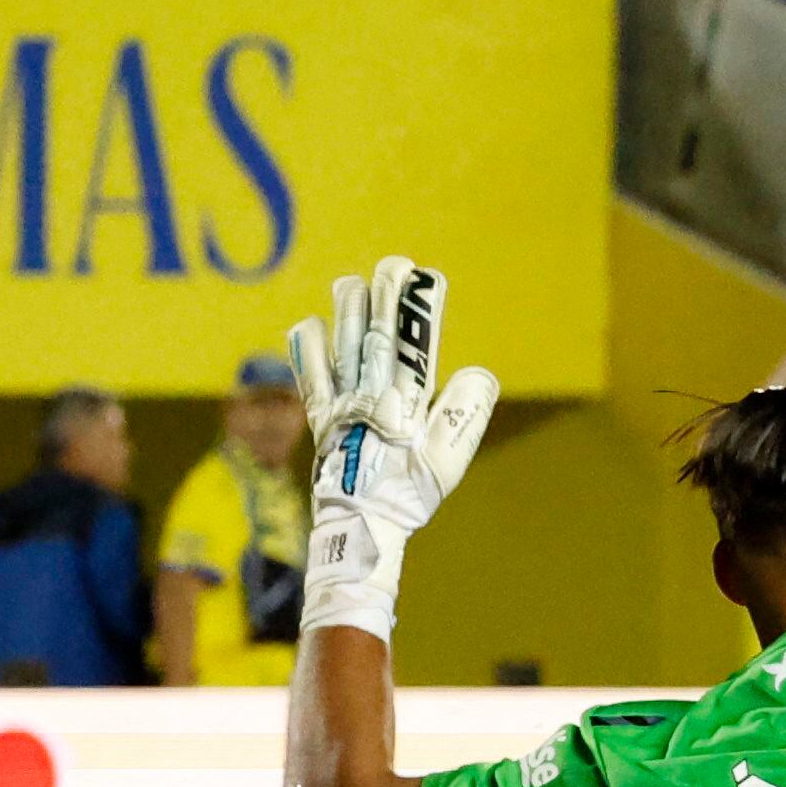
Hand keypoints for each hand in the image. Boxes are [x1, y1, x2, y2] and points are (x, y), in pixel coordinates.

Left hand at [289, 257, 499, 642]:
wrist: (360, 523)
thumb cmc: (409, 493)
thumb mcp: (449, 460)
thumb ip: (465, 414)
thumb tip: (477, 372)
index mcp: (403, 403)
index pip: (414, 345)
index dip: (420, 309)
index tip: (428, 276)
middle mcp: (368, 395)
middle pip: (377, 336)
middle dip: (386, 298)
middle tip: (395, 264)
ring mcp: (340, 403)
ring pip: (343, 345)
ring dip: (348, 312)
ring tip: (353, 282)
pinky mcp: (320, 416)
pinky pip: (309, 374)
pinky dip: (308, 348)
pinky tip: (311, 325)